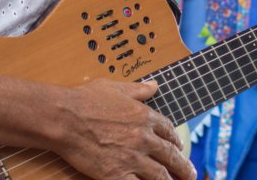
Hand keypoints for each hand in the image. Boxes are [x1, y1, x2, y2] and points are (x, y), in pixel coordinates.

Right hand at [54, 79, 195, 179]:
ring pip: (160, 175)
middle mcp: (143, 138)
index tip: (179, 146)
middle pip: (170, 155)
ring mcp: (132, 158)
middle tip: (190, 173)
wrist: (66, 118)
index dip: (175, 140)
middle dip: (183, 166)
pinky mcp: (117, 175)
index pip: (168, 131)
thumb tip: (154, 85)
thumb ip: (138, 89)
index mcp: (144, 116)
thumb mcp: (116, 88)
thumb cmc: (86, 100)